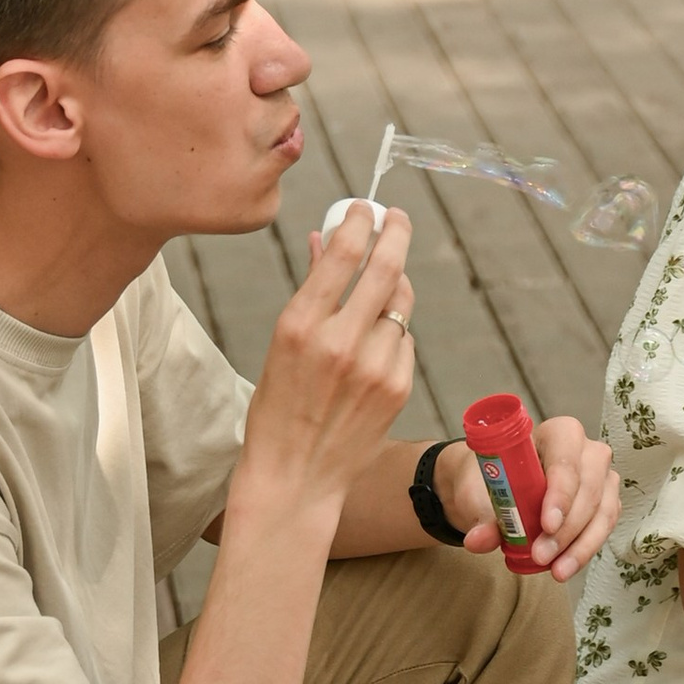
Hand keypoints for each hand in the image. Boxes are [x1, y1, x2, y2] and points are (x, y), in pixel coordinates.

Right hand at [230, 206, 415, 523]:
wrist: (295, 476)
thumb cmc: (278, 406)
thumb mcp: (281, 343)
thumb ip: (310, 289)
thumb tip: (323, 239)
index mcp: (300, 325)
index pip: (343, 253)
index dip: (360, 220)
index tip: (366, 207)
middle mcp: (341, 342)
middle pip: (386, 266)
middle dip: (396, 231)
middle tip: (397, 217)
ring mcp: (375, 366)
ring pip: (401, 304)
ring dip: (394, 287)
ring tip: (381, 287)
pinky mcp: (398, 387)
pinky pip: (405, 341)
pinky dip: (393, 333)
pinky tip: (374, 347)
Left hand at [439, 415, 622, 582]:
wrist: (499, 488)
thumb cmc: (494, 480)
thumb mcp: (481, 494)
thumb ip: (482, 517)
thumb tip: (478, 540)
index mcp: (556, 433)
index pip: (566, 459)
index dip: (561, 493)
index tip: (547, 525)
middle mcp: (586, 451)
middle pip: (589, 488)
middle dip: (567, 528)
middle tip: (541, 555)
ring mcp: (601, 476)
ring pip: (603, 511)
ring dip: (580, 545)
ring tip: (555, 570)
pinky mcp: (606, 502)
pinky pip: (603, 527)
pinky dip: (585, 549)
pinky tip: (565, 567)